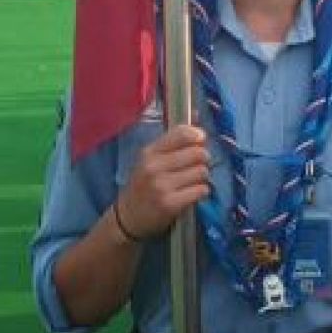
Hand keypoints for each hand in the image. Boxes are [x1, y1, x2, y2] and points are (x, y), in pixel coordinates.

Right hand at [118, 124, 210, 239]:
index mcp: (149, 152)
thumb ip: (174, 139)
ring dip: (202, 177)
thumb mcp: (151, 159)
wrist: (128, 218)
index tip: (200, 142)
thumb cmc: (143, 184)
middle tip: (196, 166)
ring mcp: (162, 186)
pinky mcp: (170, 204)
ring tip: (192, 181)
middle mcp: (154, 167)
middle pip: (198, 153)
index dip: (198, 136)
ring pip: (202, 172)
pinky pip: (201, 190)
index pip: (182, 134)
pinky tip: (192, 193)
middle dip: (203, 159)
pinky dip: (202, 191)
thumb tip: (197, 114)